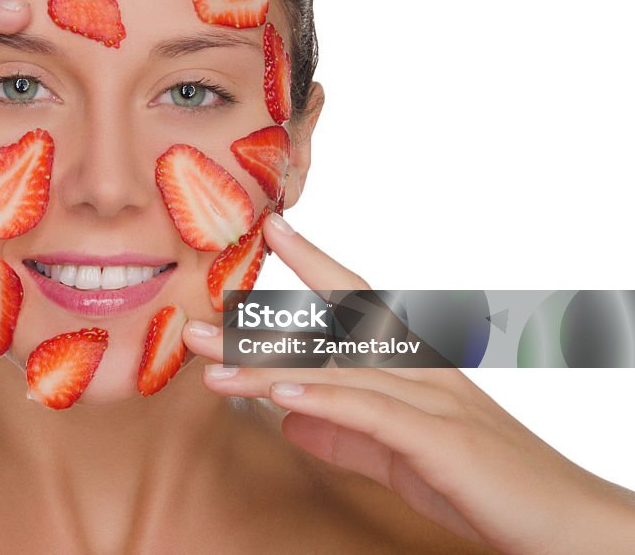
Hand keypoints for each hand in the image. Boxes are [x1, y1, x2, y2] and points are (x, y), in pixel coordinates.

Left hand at [183, 211, 634, 553]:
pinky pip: (372, 412)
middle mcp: (421, 369)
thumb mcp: (395, 455)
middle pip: (330, 332)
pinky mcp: (441, 440)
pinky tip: (279, 390)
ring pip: (338, 371)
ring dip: (267, 366)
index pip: (359, 301)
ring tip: (209, 362)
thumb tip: (288, 417)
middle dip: (259, 327)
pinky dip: (324, 399)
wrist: (562, 524)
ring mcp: (433, 400)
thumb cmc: (482, 483)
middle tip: (191, 320)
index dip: (316, 262)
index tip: (272, 230)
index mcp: (414, 365)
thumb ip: (343, 432)